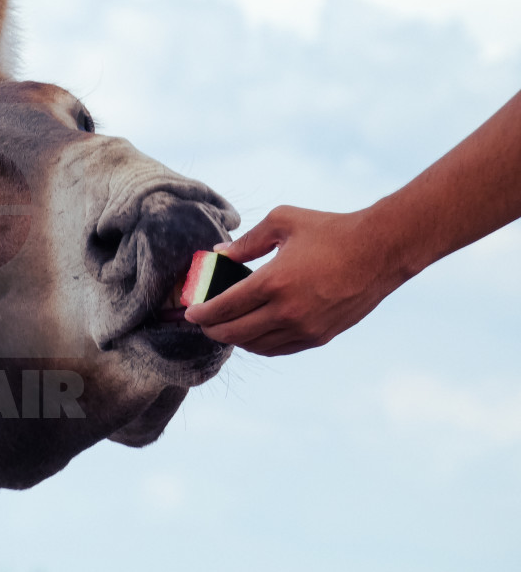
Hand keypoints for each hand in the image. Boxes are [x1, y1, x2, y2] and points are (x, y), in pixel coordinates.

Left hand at [184, 205, 408, 355]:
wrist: (381, 250)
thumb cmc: (330, 229)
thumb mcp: (282, 222)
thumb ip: (246, 241)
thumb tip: (218, 254)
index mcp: (274, 282)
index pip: (225, 307)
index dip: (201, 313)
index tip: (189, 312)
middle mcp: (288, 311)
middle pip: (235, 332)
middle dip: (212, 329)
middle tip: (201, 322)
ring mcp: (305, 328)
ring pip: (256, 345)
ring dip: (235, 339)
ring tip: (224, 326)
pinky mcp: (320, 337)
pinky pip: (279, 349)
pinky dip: (259, 344)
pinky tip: (252, 333)